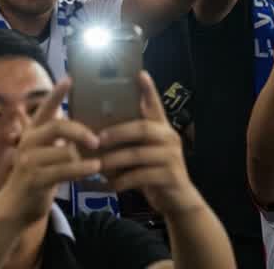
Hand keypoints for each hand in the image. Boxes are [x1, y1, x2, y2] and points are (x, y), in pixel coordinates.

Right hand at [0, 79, 101, 228]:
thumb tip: (89, 124)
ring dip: (85, 157)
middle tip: (97, 140)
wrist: (18, 206)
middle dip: (80, 131)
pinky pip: (64, 170)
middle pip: (57, 127)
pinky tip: (94, 169)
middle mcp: (28, 142)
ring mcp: (29, 161)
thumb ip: (60, 137)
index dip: (57, 93)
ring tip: (100, 160)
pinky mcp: (34, 179)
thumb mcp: (47, 152)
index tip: (69, 78)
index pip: (45, 108)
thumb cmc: (40, 175)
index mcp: (33, 131)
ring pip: (64, 151)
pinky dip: (82, 169)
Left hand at [98, 72, 204, 216]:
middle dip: (117, 132)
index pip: (155, 104)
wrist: (177, 200)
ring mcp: (172, 156)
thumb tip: (96, 136)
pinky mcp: (170, 176)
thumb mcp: (143, 154)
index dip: (148, 90)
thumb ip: (129, 143)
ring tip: (97, 165)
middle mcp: (169, 137)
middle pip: (142, 128)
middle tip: (98, 138)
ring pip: (138, 154)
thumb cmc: (154, 173)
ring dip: (114, 160)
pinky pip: (140, 176)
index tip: (140, 74)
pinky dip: (122, 181)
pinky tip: (110, 185)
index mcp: (161, 128)